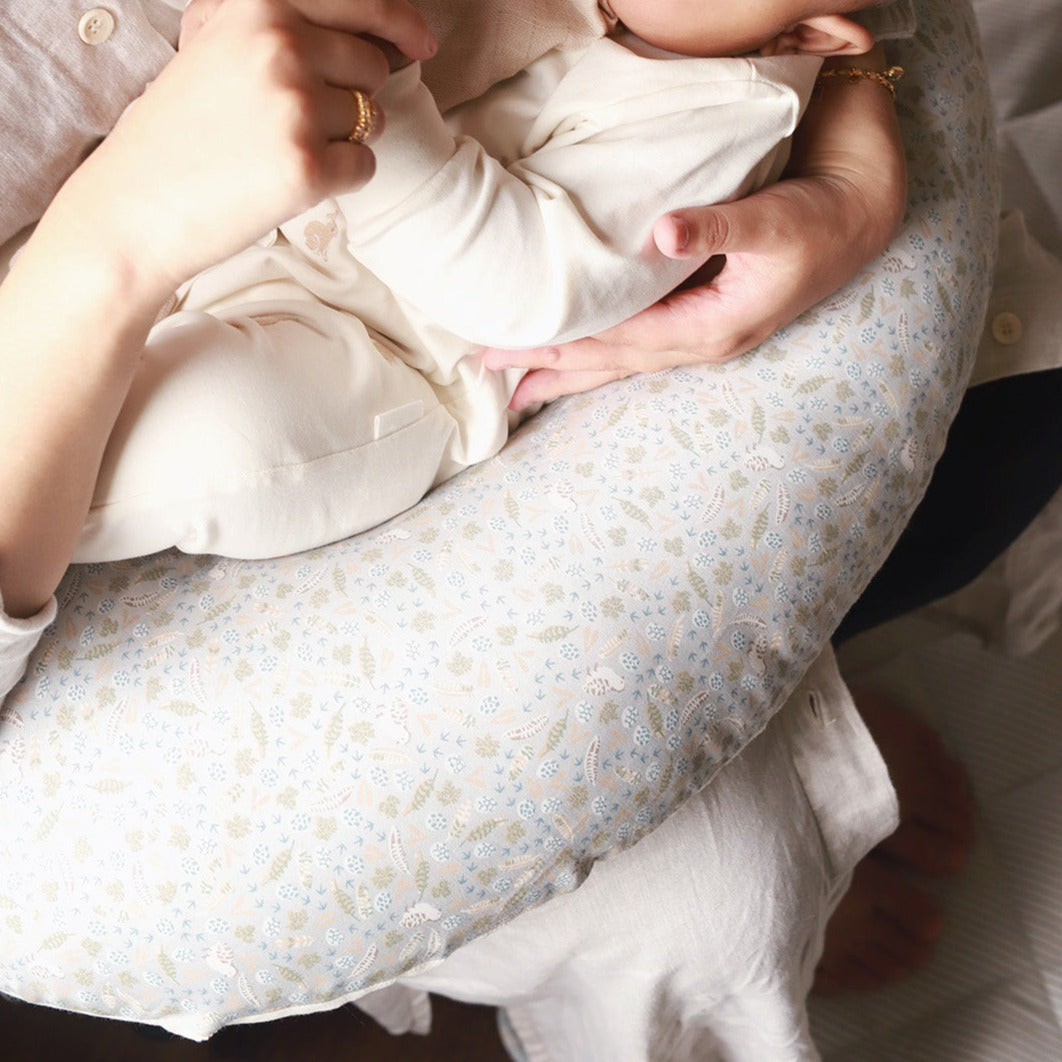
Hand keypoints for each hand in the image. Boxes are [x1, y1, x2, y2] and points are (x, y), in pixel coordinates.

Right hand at [46, 0, 435, 298]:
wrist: (138, 202)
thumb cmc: (180, 129)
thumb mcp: (215, 44)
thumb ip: (276, 22)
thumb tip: (364, 27)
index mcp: (260, 6)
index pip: (360, 1)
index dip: (401, 22)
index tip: (422, 43)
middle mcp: (281, 46)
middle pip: (373, 67)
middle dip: (352, 95)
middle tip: (297, 121)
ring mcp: (296, 106)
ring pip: (371, 119)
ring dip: (343, 137)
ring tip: (283, 149)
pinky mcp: (308, 166)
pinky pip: (364, 166)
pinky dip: (340, 178)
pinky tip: (292, 179)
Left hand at [484, 48, 905, 412]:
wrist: (861, 216)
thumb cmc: (821, 217)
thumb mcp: (776, 220)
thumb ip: (721, 226)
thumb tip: (662, 233)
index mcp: (711, 329)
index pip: (617, 344)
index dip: (561, 348)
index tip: (507, 351)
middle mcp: (700, 343)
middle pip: (608, 363)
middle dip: (548, 369)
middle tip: (488, 373)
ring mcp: (701, 336)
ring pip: (618, 363)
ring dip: (567, 373)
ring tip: (517, 390)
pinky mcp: (700, 320)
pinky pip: (635, 348)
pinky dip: (597, 357)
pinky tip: (575, 362)